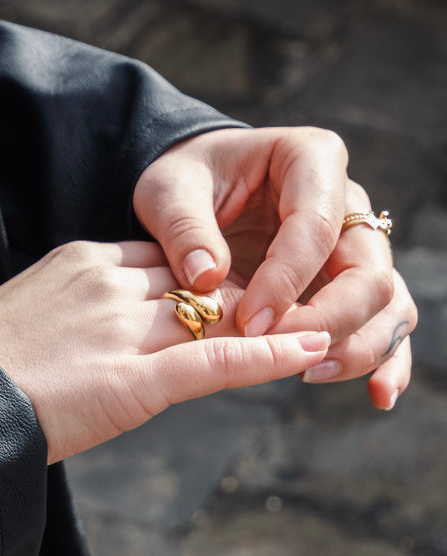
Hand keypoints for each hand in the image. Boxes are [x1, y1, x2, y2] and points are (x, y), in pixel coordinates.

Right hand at [0, 241, 329, 462]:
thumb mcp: (32, 313)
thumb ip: (79, 305)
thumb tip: (106, 321)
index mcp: (83, 260)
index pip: (166, 259)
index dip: (205, 278)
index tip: (232, 291)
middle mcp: (110, 282)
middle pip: (199, 279)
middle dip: (244, 295)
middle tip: (289, 303)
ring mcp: (124, 328)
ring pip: (216, 313)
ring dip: (269, 319)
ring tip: (316, 324)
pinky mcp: (134, 380)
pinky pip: (215, 360)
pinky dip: (267, 356)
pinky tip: (306, 351)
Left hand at [133, 127, 416, 408]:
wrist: (198, 192)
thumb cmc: (186, 184)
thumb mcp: (168, 191)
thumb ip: (184, 228)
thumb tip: (206, 278)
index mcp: (311, 161)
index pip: (316, 227)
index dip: (286, 280)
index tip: (249, 321)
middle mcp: (346, 203)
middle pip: (369, 270)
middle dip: (329, 319)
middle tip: (280, 351)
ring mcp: (354, 246)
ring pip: (387, 302)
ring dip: (359, 345)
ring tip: (310, 374)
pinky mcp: (348, 284)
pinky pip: (384, 322)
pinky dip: (385, 360)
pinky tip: (378, 395)